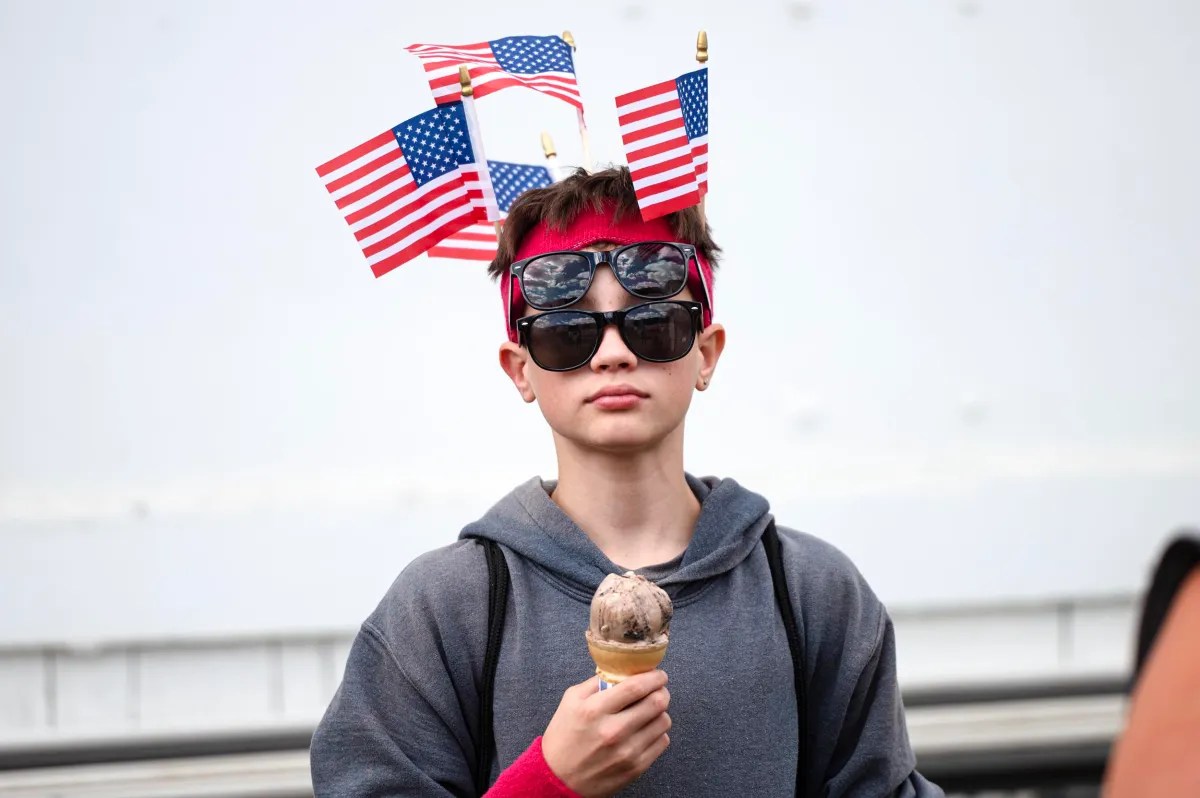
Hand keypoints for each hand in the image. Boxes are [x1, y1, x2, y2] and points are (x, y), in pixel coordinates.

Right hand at [541, 670, 671, 797]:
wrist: (558, 779)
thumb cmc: (563, 736)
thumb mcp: (571, 701)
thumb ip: (596, 682)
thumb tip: (622, 671)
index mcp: (595, 710)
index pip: (635, 687)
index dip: (654, 677)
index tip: (659, 674)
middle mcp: (613, 731)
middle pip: (656, 702)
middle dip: (661, 691)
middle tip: (658, 690)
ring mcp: (627, 751)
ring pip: (663, 721)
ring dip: (660, 712)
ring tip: (649, 711)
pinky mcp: (636, 768)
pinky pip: (662, 741)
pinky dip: (658, 732)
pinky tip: (645, 730)